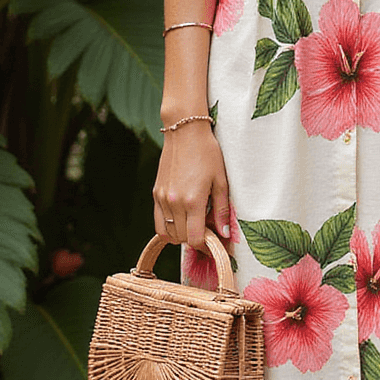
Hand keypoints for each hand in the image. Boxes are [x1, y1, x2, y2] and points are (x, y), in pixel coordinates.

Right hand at [152, 124, 231, 248]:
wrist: (184, 132)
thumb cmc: (208, 153)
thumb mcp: (221, 181)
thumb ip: (221, 210)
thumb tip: (224, 234)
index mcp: (193, 201)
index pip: (195, 239)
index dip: (205, 247)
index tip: (213, 245)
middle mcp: (174, 203)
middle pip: (182, 238)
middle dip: (195, 241)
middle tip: (207, 233)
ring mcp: (162, 199)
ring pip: (167, 233)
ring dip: (180, 236)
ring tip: (193, 226)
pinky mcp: (156, 193)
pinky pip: (158, 222)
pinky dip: (168, 227)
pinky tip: (181, 220)